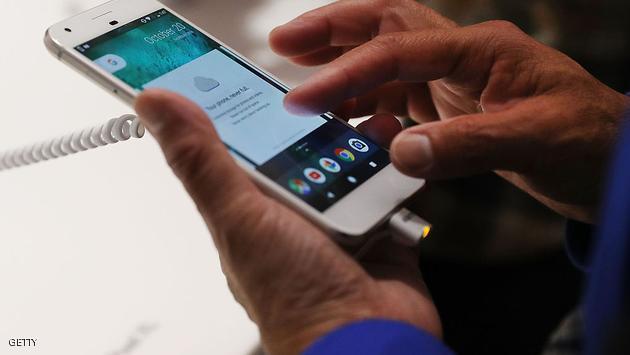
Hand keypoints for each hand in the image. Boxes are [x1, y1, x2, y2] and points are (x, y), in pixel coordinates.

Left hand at [135, 90, 440, 354]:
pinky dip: (392, 169)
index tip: (256, 82)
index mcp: (252, 209)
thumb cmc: (294, 296)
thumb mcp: (239, 217)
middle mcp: (293, 214)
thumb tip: (156, 106)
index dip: (247, 113)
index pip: (243, 148)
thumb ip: (201, 161)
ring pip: (347, 163)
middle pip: (303, 151)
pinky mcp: (375, 227)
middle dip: (317, 125)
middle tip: (325, 103)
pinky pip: (385, 185)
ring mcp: (336, 221)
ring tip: (367, 129)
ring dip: (359, 144)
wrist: (365, 338)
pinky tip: (394, 156)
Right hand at [270, 0, 629, 222]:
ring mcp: (455, 80)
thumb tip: (400, 152)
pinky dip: (365, 102)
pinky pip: (397, 95)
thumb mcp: (534, 142)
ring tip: (299, 75)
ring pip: (386, 56)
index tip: (303, 97)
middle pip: (385, 25)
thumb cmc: (587, 141)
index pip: (398, 50)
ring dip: (342, 62)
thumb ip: (466, 145)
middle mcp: (462, 56)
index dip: (347, 72)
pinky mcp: (452, 106)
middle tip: (282, 42)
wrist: (613, 160)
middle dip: (331, 31)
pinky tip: (344, 118)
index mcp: (480, 50)